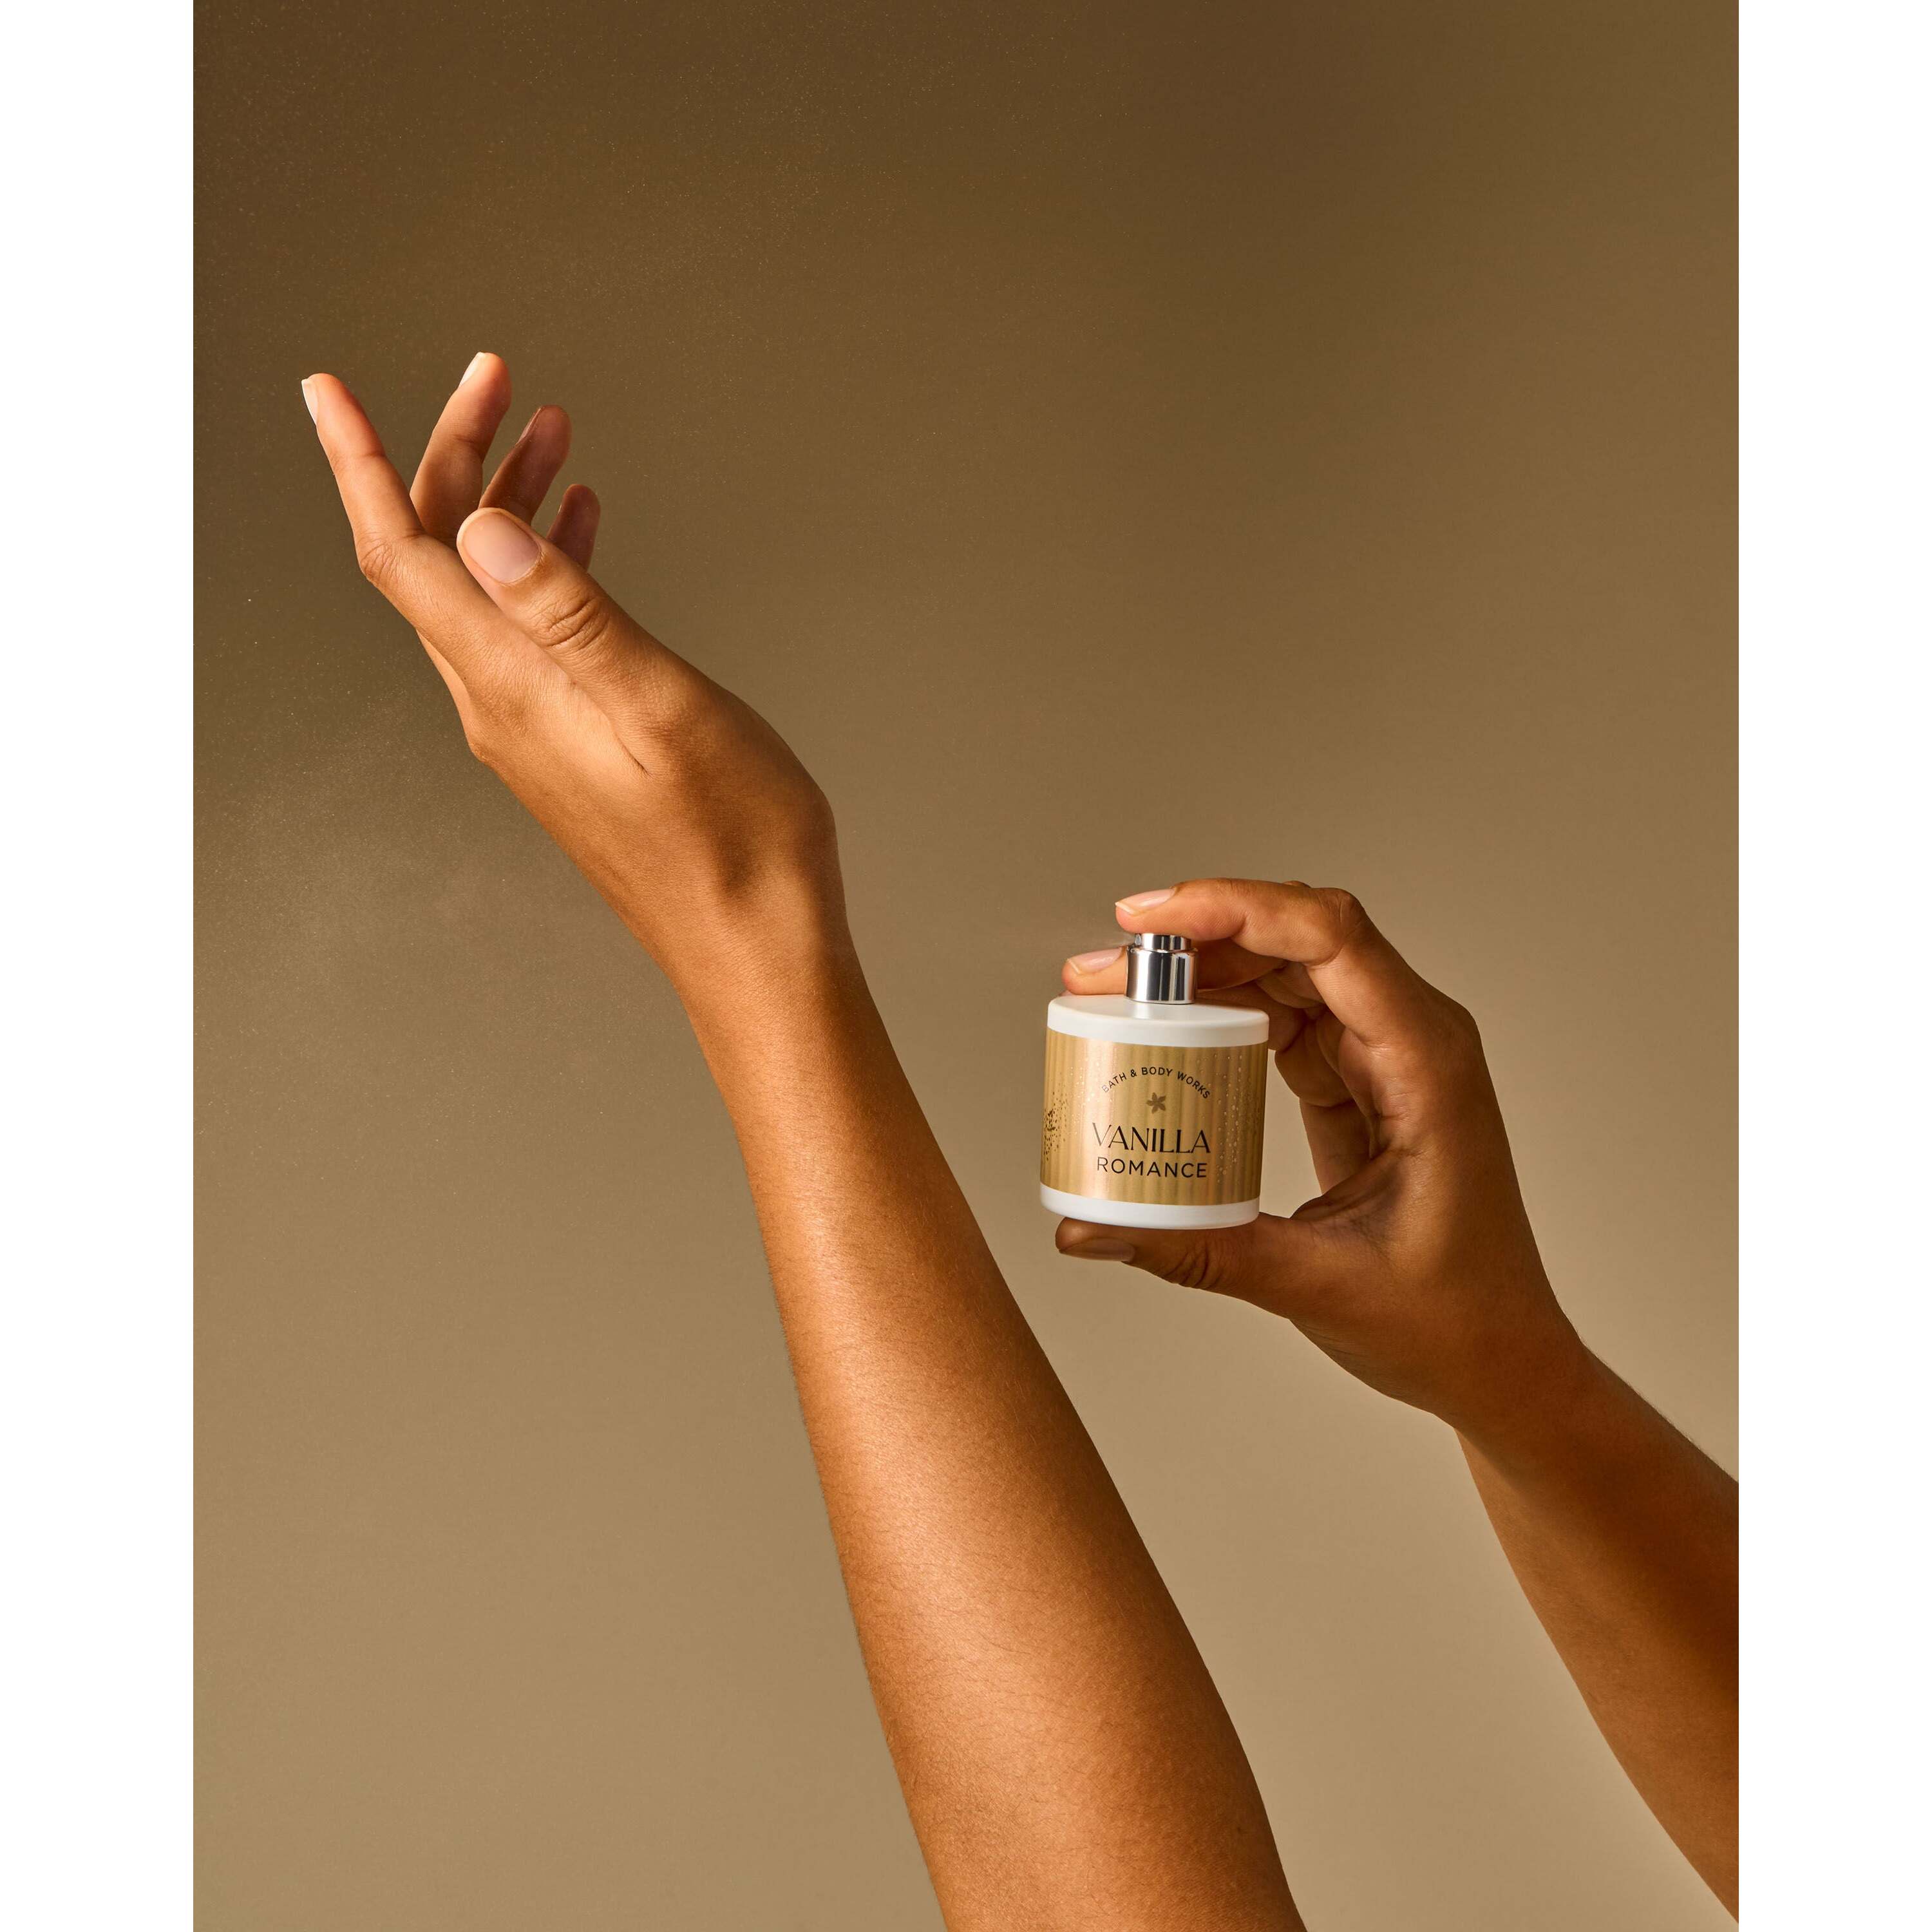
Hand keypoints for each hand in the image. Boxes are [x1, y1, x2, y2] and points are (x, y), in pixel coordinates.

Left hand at [302, 356, 846, 996]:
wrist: (756, 946)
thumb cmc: (732, 840)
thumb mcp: (661, 707)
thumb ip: (571, 615)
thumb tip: (484, 529)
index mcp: (512, 688)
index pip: (400, 555)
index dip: (359, 463)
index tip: (326, 387)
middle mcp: (501, 706)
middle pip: (436, 558)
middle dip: (456, 456)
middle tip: (500, 379)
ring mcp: (533, 727)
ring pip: (486, 589)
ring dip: (508, 502)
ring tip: (554, 431)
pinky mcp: (569, 742)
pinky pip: (530, 630)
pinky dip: (546, 563)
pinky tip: (583, 529)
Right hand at [1056, 879, 1589, 1444]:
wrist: (1503, 1362)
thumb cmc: (1452, 1322)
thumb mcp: (1317, 1283)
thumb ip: (1196, 1251)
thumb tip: (1089, 1232)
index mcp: (1427, 1065)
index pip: (1330, 938)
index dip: (1235, 907)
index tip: (1149, 921)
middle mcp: (1414, 1039)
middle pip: (1298, 940)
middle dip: (1195, 939)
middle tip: (1103, 973)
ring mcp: (1388, 1055)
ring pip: (1287, 972)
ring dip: (1202, 972)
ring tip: (1116, 999)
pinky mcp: (1361, 1081)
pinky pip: (1285, 1019)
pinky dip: (1223, 1015)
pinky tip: (1167, 1035)